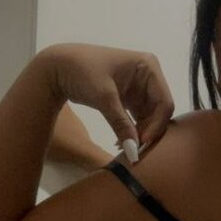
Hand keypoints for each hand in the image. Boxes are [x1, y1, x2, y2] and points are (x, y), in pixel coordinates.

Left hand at [42, 43, 174, 160]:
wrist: (57, 67)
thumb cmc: (81, 71)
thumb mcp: (104, 97)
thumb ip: (121, 125)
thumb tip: (134, 153)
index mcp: (149, 67)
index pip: (164, 102)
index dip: (157, 125)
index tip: (141, 143)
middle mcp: (149, 76)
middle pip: (159, 111)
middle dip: (147, 131)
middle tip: (131, 148)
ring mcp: (140, 87)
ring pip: (150, 117)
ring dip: (139, 133)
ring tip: (122, 146)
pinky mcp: (130, 97)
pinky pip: (138, 118)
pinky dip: (132, 130)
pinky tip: (121, 141)